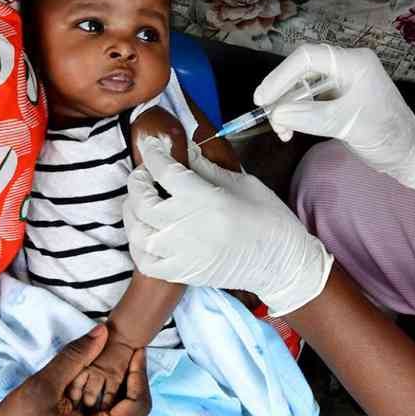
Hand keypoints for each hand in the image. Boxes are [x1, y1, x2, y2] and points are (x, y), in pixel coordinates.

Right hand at [0, 325, 149, 415]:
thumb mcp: (45, 385)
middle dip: (126, 379)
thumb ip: (76, 356)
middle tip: (122, 352)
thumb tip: (102, 332)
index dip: (140, 374)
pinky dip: (97, 400)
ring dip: (110, 389)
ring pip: (116, 414)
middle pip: (130, 410)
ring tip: (100, 363)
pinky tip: (83, 382)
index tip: (136, 350)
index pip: (137, 405)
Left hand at [123, 136, 332, 315]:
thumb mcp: (241, 183)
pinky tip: (145, 233)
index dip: (152, 151)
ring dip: (132, 214)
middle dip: (137, 182)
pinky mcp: (181, 273)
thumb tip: (185, 148)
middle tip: (144, 174)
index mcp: (202, 198)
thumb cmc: (268, 218)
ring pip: (137, 232)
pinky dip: (138, 245)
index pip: (163, 169)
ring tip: (140, 202)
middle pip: (141, 201)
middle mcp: (185, 225)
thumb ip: (206, 167)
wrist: (281, 262)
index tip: (150, 142)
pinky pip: (145, 261)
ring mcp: (180, 253)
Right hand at [254, 43, 414, 189]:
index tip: (263, 99)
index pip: (307, 58)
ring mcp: (341, 83)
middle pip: (301, 70)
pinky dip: (295, 115)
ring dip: (286, 108)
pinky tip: (290, 131)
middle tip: (267, 116)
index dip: (281, 76)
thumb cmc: (387, 134)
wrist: (408, 153)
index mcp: (353, 63)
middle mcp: (345, 67)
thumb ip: (310, 117)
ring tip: (281, 131)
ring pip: (301, 87)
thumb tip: (277, 113)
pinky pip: (308, 101)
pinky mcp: (337, 99)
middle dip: (281, 93)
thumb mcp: (347, 124)